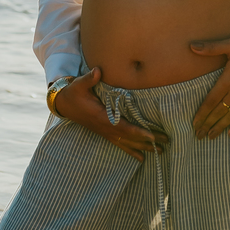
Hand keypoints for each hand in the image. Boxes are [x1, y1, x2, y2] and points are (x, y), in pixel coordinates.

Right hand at [52, 67, 167, 161]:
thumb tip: (97, 71)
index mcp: (102, 117)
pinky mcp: (105, 133)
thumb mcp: (79, 84)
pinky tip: (142, 158)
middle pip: (130, 137)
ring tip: (160, 151)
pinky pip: (121, 144)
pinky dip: (132, 151)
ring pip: (127, 143)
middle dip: (148, 140)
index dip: (137, 132)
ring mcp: (106, 133)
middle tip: (165, 142)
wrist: (65, 104)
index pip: (123, 127)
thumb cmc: (74, 93)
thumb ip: (88, 79)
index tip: (151, 136)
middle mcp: (105, 128)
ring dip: (144, 147)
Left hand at [190, 33, 229, 138]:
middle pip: (218, 112)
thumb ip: (211, 48)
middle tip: (198, 135)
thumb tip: (191, 46)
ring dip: (219, 128)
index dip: (201, 114)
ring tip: (210, 137)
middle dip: (207, 125)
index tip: (194, 124)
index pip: (210, 101)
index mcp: (228, 80)